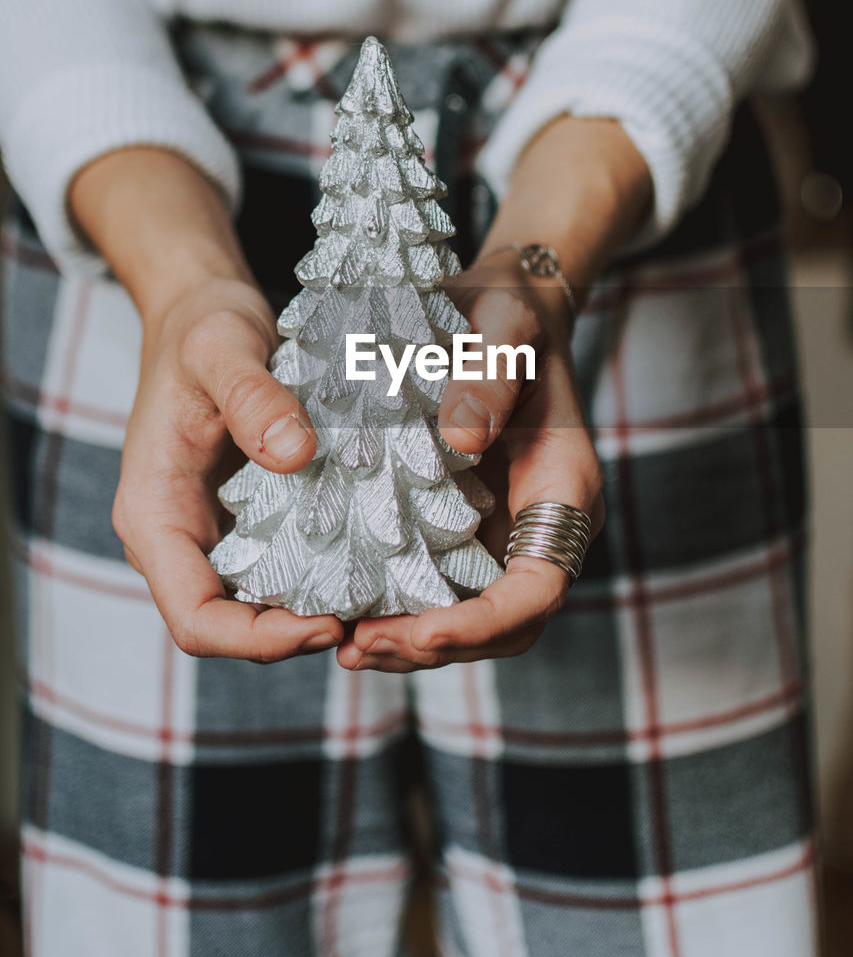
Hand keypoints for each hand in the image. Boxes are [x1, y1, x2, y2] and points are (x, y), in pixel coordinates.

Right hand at [112, 276, 345, 660]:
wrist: (201, 311)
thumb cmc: (201, 327)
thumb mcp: (222, 347)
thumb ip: (252, 396)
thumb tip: (296, 455)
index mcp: (154, 514)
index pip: (195, 618)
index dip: (258, 640)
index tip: (328, 625)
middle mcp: (177, 537)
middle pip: (230, 625)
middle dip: (297, 636)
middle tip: (375, 620)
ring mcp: (210, 531)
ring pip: (257, 603)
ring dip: (314, 611)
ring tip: (384, 599)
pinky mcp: (244, 517)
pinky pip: (280, 566)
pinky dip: (322, 574)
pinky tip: (375, 561)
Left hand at [336, 253, 604, 671]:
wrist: (497, 311)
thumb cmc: (509, 315)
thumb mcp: (505, 325)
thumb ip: (490, 376)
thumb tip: (460, 441)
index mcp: (564, 491)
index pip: (540, 589)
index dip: (486, 621)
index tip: (425, 629)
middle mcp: (537, 526)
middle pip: (504, 626)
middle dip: (436, 645)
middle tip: (359, 644)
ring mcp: (500, 533)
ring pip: (468, 618)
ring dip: (410, 641)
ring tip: (343, 643)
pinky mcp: (462, 528)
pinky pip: (436, 587)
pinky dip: (396, 608)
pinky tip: (342, 607)